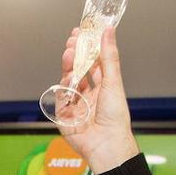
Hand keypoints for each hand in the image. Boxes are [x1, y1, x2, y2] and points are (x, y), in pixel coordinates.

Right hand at [56, 27, 138, 174]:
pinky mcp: (63, 116)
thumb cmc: (115, 117)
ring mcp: (75, 104)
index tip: (82, 32)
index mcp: (102, 87)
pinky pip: (60, 97)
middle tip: (73, 40)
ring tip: (70, 52)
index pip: (92, 63)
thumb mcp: (113, 81)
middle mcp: (88, 95)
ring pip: (67, 81)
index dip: (87, 48)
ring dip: (69, 66)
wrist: (107, 143)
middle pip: (77, 70)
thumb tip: (108, 31)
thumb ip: (108, 56)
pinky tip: (68, 77)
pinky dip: (63, 86)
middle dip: (75, 54)